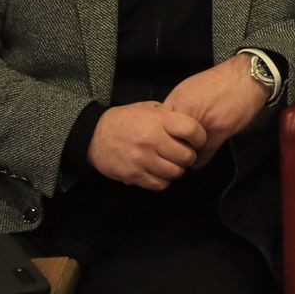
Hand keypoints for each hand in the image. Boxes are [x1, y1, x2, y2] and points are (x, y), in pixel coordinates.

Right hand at [88, 101, 205, 189]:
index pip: (192, 130)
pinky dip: (163, 180)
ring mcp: (142, 159)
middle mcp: (151, 140)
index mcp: (158, 121)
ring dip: (176, 170)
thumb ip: (170, 116)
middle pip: (187, 156)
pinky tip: (158, 172)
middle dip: (189, 157)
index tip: (197, 140)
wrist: (94, 135)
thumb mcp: (148, 109)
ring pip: (175, 173)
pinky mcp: (133, 175)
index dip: (200, 137)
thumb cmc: (126, 120)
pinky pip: (160, 184)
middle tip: (183, 154)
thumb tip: (193, 126)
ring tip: (170, 163)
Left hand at [163, 54, 269, 165]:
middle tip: (175, 152)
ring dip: (188, 154)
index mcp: (177, 101)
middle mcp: (186, 112)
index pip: (159, 127)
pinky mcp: (220, 131)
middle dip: (173, 147)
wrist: (245, 77)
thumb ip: (178, 106)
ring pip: (188, 149)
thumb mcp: (189, 88)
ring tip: (187, 157)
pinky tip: (198, 161)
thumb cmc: (218, 81)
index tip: (165, 142)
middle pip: (171, 140)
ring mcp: (203, 123)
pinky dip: (201, 160)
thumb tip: (169, 124)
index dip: (162, 136)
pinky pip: (205, 153)